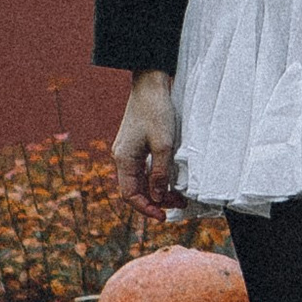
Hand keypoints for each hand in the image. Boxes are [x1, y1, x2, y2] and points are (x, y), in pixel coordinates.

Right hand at [113, 71, 181, 217]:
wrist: (150, 84)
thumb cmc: (156, 111)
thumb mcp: (164, 144)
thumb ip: (160, 173)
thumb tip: (158, 197)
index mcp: (124, 159)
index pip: (130, 195)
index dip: (146, 209)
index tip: (163, 217)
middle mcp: (122, 157)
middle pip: (135, 189)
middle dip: (156, 201)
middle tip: (178, 205)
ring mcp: (127, 151)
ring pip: (140, 180)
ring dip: (157, 189)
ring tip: (179, 195)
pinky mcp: (135, 145)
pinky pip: (143, 169)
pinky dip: (156, 177)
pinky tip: (170, 179)